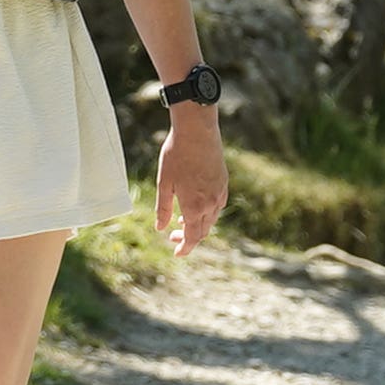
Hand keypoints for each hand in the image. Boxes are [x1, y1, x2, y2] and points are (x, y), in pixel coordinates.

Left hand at [154, 106, 228, 254]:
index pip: (193, 237)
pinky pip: (217, 206)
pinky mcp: (223, 182)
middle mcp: (211, 203)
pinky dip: (206, 212)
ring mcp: (220, 193)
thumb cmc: (177, 155)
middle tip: (173, 236)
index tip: (177, 253)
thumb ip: (163, 208)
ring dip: (198, 224)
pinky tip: (196, 205)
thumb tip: (160, 228)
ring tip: (182, 221)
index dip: (185, 248)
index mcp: (195, 206)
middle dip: (189, 237)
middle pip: (203, 230)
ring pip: (211, 219)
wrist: (198, 131)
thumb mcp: (164, 182)